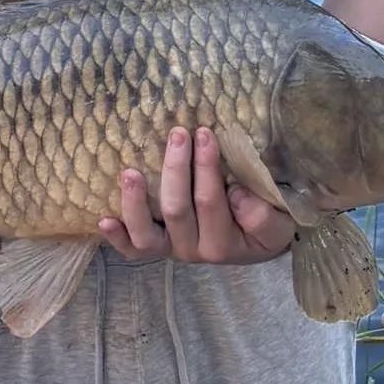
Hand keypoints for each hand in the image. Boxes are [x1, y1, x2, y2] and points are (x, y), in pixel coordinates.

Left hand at [99, 126, 293, 264]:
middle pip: (177, 210)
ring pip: (146, 234)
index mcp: (224, 244)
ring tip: (130, 172)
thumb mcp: (279, 223)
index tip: (206, 133)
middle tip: (178, 133)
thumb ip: (263, 216)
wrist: (257, 244)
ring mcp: (171, 250)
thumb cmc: (268, 224)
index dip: (207, 167)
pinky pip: (132, 249)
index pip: (212, 202)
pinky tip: (103, 220)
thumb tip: (236, 197)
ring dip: (135, 203)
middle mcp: (193, 250)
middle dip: (176, 169)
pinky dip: (117, 238)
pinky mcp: (155, 248)